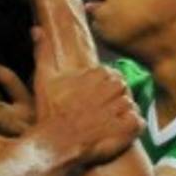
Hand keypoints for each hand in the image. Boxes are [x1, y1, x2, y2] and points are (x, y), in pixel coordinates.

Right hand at [34, 31, 142, 163]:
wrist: (57, 145)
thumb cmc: (51, 113)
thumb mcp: (44, 79)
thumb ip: (44, 52)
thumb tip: (37, 30)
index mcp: (98, 73)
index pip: (111, 76)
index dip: (102, 90)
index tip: (90, 102)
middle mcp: (114, 88)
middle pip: (123, 90)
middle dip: (113, 101)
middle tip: (97, 115)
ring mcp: (123, 108)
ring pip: (131, 106)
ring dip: (121, 115)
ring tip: (103, 126)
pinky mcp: (130, 127)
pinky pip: (138, 123)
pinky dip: (130, 129)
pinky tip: (114, 134)